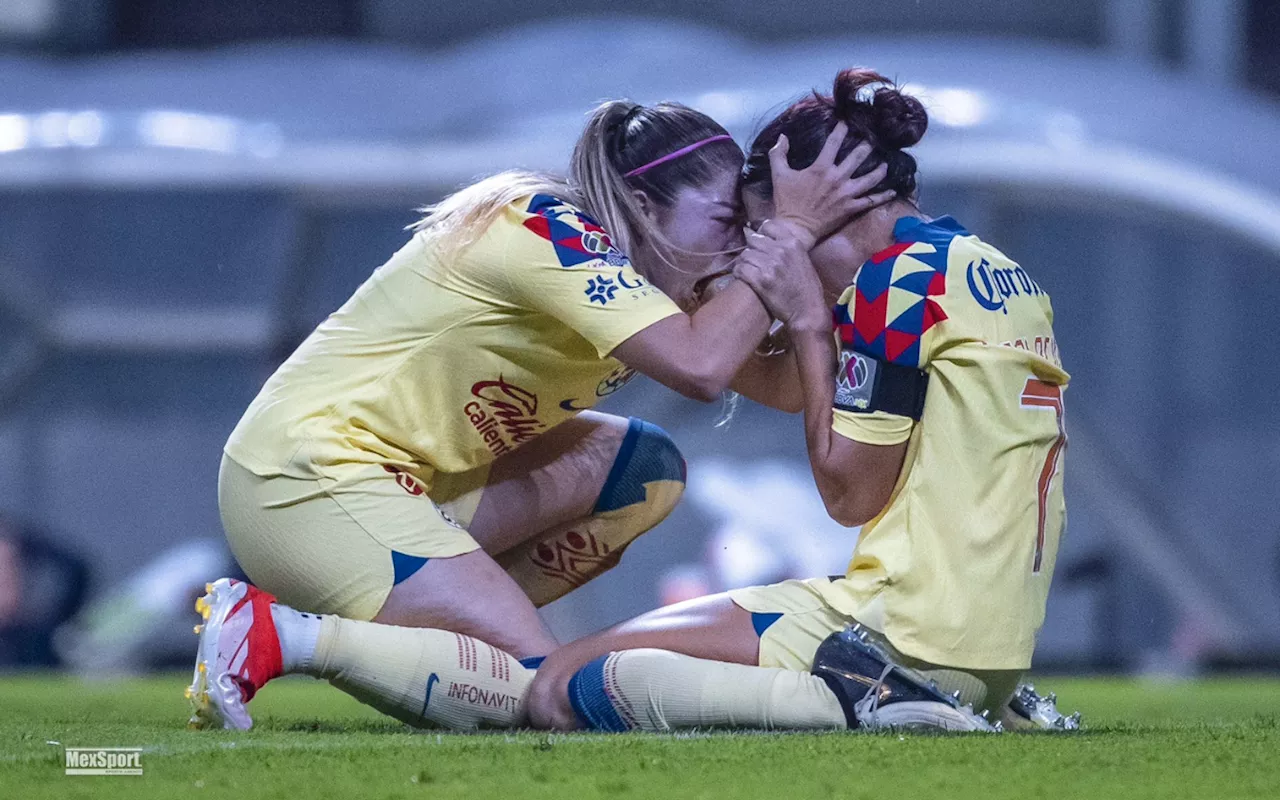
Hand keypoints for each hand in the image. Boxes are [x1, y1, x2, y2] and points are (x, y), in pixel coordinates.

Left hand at [733, 223, 828, 333]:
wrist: (807, 310)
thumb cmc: (808, 288)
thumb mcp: (803, 259)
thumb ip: (789, 248)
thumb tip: (771, 239)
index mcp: (793, 243)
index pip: (768, 226)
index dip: (761, 234)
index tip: (760, 242)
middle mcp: (780, 250)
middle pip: (753, 240)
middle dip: (752, 249)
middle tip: (753, 260)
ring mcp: (770, 265)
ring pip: (745, 254)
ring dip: (745, 262)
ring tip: (748, 270)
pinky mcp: (760, 280)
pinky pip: (741, 269)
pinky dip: (739, 273)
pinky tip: (743, 277)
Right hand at [769, 123, 895, 247]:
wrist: (795, 229)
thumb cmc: (787, 202)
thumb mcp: (779, 175)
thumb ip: (778, 154)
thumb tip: (782, 136)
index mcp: (821, 168)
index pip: (834, 142)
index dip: (841, 129)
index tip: (846, 122)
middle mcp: (837, 178)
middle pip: (858, 156)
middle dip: (867, 145)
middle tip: (873, 139)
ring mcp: (847, 194)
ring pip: (870, 178)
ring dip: (880, 169)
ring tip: (886, 163)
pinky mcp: (851, 208)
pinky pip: (871, 201)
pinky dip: (884, 196)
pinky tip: (893, 191)